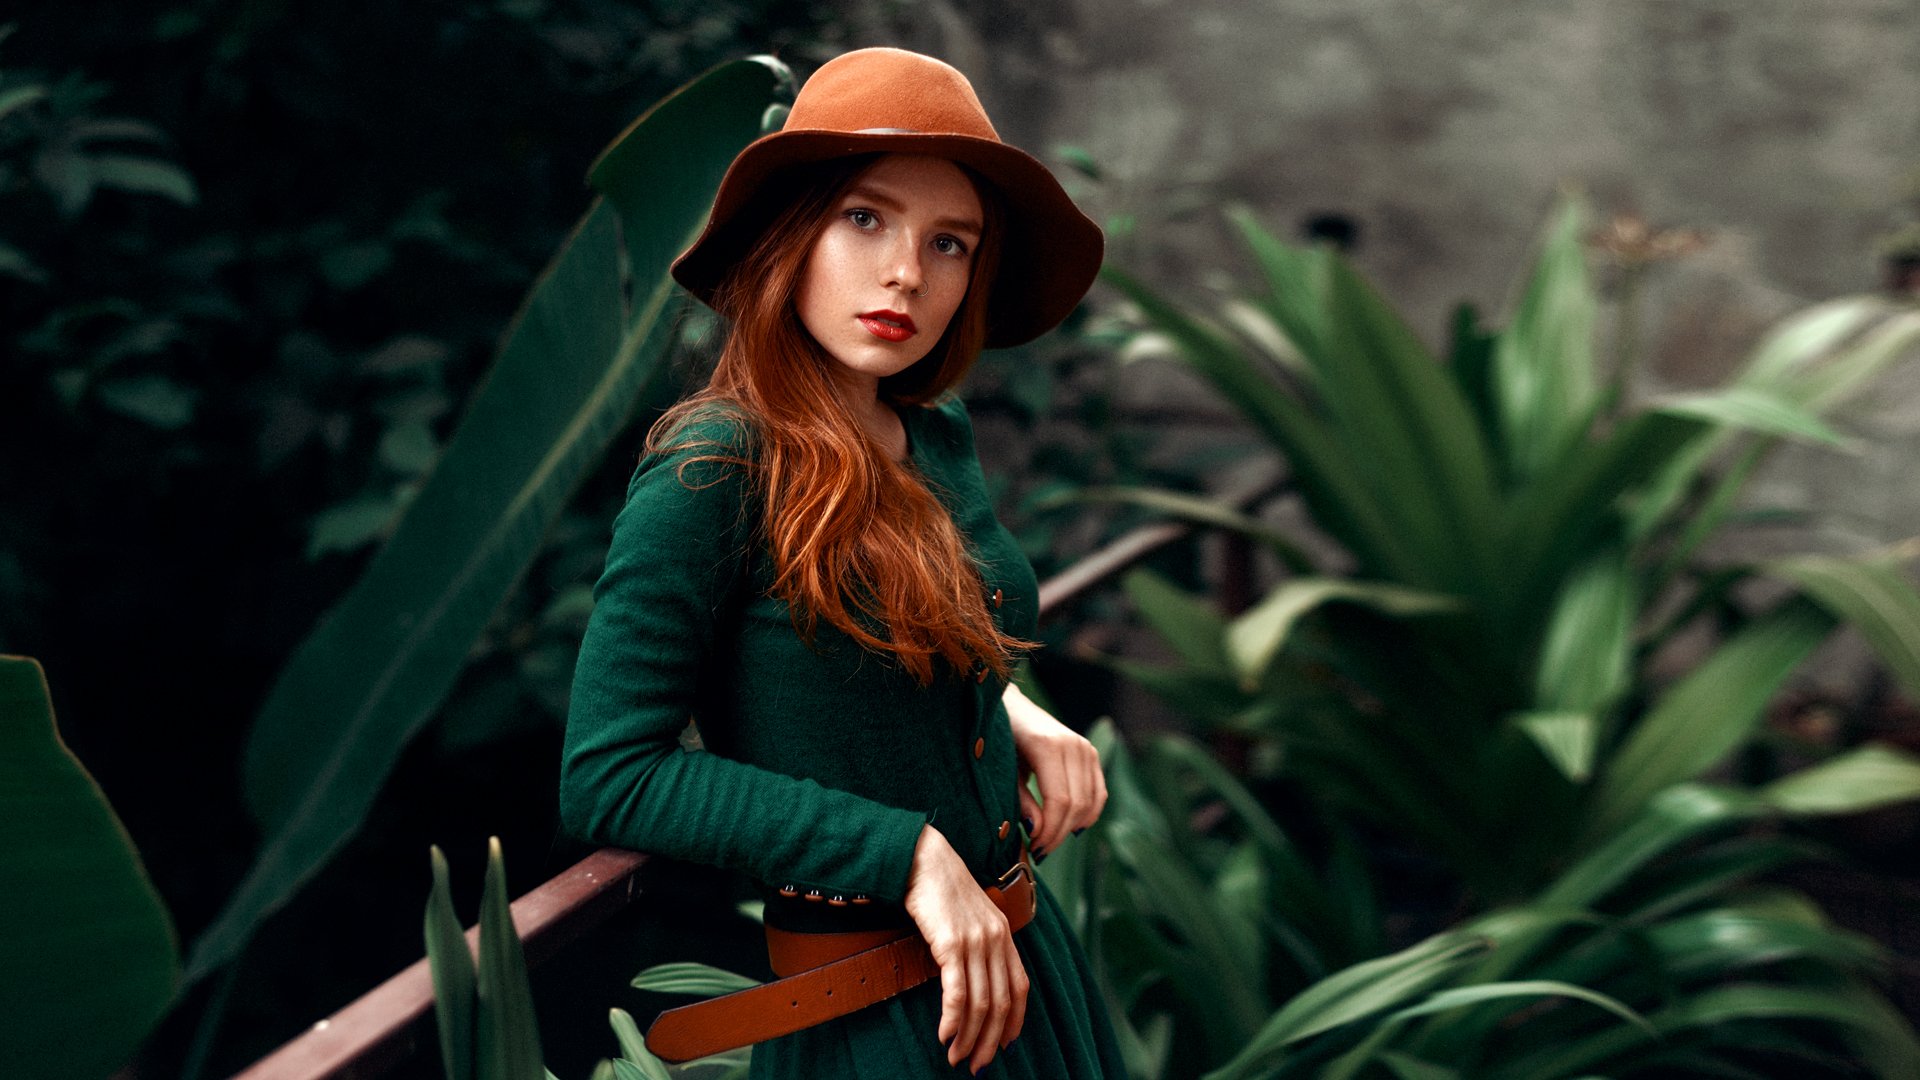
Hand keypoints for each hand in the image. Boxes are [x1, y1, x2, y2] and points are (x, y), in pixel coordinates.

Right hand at [903, 825, 1028, 1071]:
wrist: (922, 857)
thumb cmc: (940, 888)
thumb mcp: (969, 917)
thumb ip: (979, 945)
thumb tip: (973, 982)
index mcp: (1004, 934)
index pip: (1019, 989)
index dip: (1013, 1023)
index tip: (1002, 1047)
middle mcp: (997, 939)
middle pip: (1001, 1003)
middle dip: (989, 1041)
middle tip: (975, 1065)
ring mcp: (976, 940)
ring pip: (981, 1004)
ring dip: (969, 1038)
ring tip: (956, 1057)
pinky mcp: (952, 942)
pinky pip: (957, 992)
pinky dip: (953, 1020)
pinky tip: (944, 1034)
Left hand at [1003, 682, 1107, 856]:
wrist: (1011, 707)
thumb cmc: (1000, 739)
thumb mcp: (1003, 770)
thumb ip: (1021, 801)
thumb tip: (1038, 832)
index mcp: (1048, 746)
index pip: (1060, 800)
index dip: (1050, 831)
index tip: (1034, 849)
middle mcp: (1073, 745)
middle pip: (1078, 804)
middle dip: (1059, 834)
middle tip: (1039, 851)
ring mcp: (1086, 748)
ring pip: (1091, 801)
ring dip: (1073, 827)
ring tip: (1049, 841)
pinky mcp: (1091, 753)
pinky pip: (1099, 792)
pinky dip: (1088, 814)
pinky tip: (1069, 827)